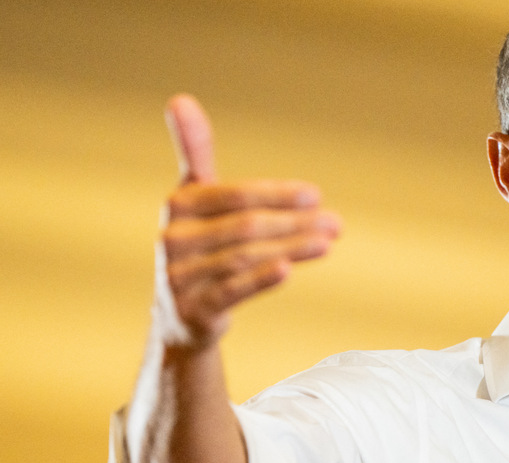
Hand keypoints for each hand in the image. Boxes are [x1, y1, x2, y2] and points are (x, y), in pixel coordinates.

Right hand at [161, 94, 341, 348]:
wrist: (181, 317)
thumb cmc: (200, 246)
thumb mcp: (197, 201)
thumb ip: (196, 152)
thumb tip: (180, 99)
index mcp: (178, 205)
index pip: (234, 194)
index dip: (276, 194)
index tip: (315, 195)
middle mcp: (173, 239)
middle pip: (246, 226)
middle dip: (295, 222)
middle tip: (335, 222)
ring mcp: (179, 277)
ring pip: (245, 257)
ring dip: (293, 247)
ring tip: (328, 241)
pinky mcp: (193, 310)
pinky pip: (232, 291)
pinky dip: (261, 278)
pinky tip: (289, 268)